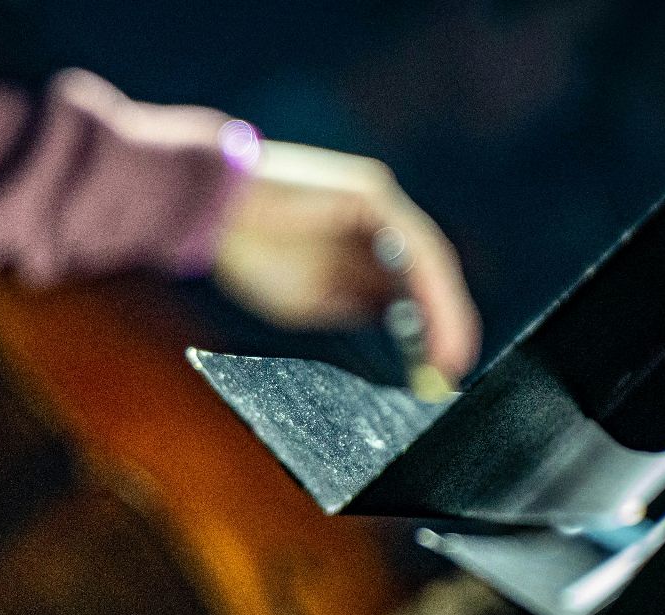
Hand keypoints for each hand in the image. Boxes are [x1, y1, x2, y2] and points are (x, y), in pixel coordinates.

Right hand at [211, 141, 479, 381]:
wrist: (215, 208)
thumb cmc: (250, 252)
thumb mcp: (310, 297)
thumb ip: (353, 306)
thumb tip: (393, 323)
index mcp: (358, 244)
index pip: (405, 288)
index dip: (425, 328)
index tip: (434, 367)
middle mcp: (375, 221)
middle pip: (425, 276)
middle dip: (442, 325)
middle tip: (450, 369)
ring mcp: (377, 204)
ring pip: (427, 262)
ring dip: (444, 311)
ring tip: (448, 355)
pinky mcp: (371, 195)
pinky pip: (414, 246)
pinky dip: (429, 285)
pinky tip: (433, 320)